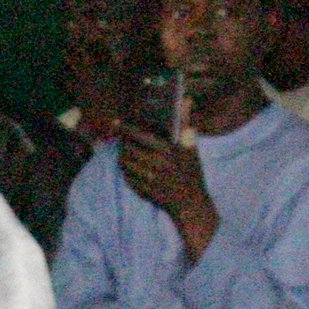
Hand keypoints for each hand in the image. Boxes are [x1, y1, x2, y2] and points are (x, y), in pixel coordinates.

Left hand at [116, 128, 219, 261]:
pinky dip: (125, 170)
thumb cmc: (192, 176)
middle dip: (123, 142)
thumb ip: (185, 130)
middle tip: (122, 139)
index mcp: (167, 151)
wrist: (191, 205)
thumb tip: (186, 103)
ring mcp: (148, 179)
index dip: (126, 128)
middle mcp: (156, 164)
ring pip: (125, 163)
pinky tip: (129, 168)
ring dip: (122, 156)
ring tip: (124, 152)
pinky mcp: (143, 190)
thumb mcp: (192, 152)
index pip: (140, 136)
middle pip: (129, 148)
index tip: (116, 122)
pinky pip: (127, 177)